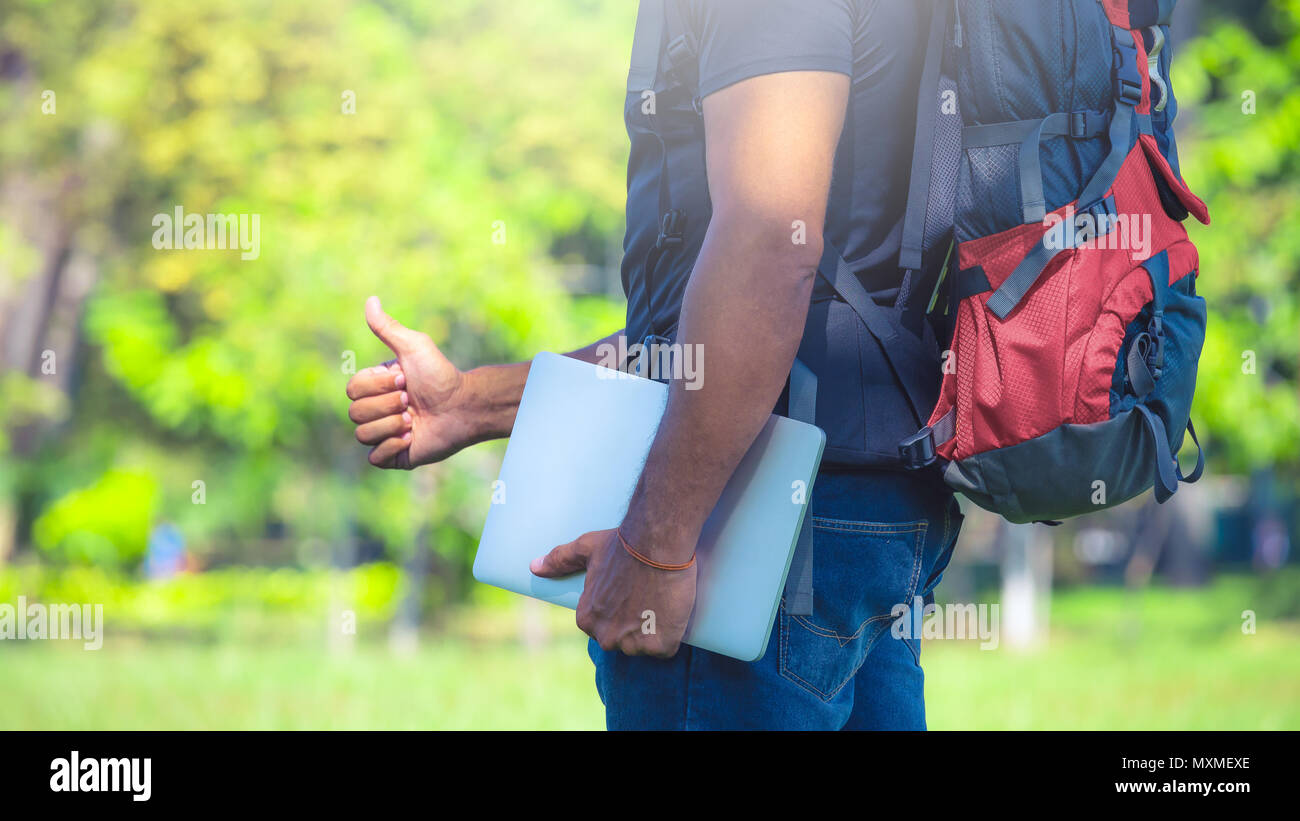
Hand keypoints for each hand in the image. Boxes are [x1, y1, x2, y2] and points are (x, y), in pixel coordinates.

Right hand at [346, 296, 479, 468]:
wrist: (463, 405)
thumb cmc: (440, 374)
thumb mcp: (413, 346)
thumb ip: (387, 327)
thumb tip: (370, 300)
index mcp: (375, 387)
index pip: (351, 390)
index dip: (377, 387)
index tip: (404, 380)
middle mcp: (376, 410)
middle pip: (355, 413)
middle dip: (387, 405)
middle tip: (411, 401)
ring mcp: (383, 434)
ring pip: (362, 435)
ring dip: (391, 425)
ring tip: (414, 420)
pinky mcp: (394, 456)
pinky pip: (374, 458)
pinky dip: (392, 447)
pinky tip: (411, 437)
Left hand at [531, 529, 696, 657]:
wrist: (656, 543)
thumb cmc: (621, 545)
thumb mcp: (586, 549)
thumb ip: (560, 560)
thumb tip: (534, 566)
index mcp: (587, 619)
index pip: (603, 627)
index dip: (619, 612)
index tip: (629, 595)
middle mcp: (606, 636)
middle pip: (623, 641)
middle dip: (635, 625)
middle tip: (647, 598)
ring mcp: (633, 643)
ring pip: (645, 647)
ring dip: (654, 632)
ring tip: (660, 604)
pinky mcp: (659, 645)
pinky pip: (665, 649)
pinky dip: (671, 636)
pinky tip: (671, 614)